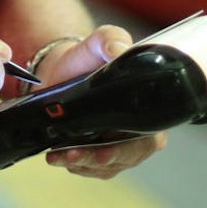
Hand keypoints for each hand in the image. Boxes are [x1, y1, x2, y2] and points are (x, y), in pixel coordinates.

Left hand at [36, 24, 167, 179]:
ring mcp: (119, 146)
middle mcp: (139, 132)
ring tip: (56, 156)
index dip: (128, 149)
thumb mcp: (101, 40)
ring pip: (106, 167)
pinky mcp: (98, 153)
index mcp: (149, 109)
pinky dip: (74, 165)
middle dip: (98, 160)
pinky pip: (90, 167)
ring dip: (81, 164)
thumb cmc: (89, 57)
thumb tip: (117, 51)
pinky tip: (58, 157)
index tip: (104, 151)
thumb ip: (111, 39)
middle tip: (73, 154)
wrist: (62, 69)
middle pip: (125, 158)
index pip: (148, 139)